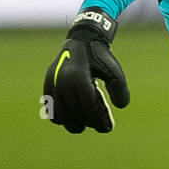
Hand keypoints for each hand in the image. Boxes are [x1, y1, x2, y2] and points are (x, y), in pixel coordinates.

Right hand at [42, 7, 129, 133]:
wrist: (82, 39)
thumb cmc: (100, 56)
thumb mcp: (115, 72)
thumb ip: (120, 90)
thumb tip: (120, 107)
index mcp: (79, 78)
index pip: (89, 109)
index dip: (98, 123)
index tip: (107, 129)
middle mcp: (63, 82)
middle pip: (75, 115)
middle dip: (88, 123)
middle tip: (97, 124)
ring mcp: (53, 83)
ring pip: (61, 115)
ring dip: (73, 123)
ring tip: (84, 123)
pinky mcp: (48, 84)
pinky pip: (51, 109)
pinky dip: (60, 117)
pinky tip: (72, 117)